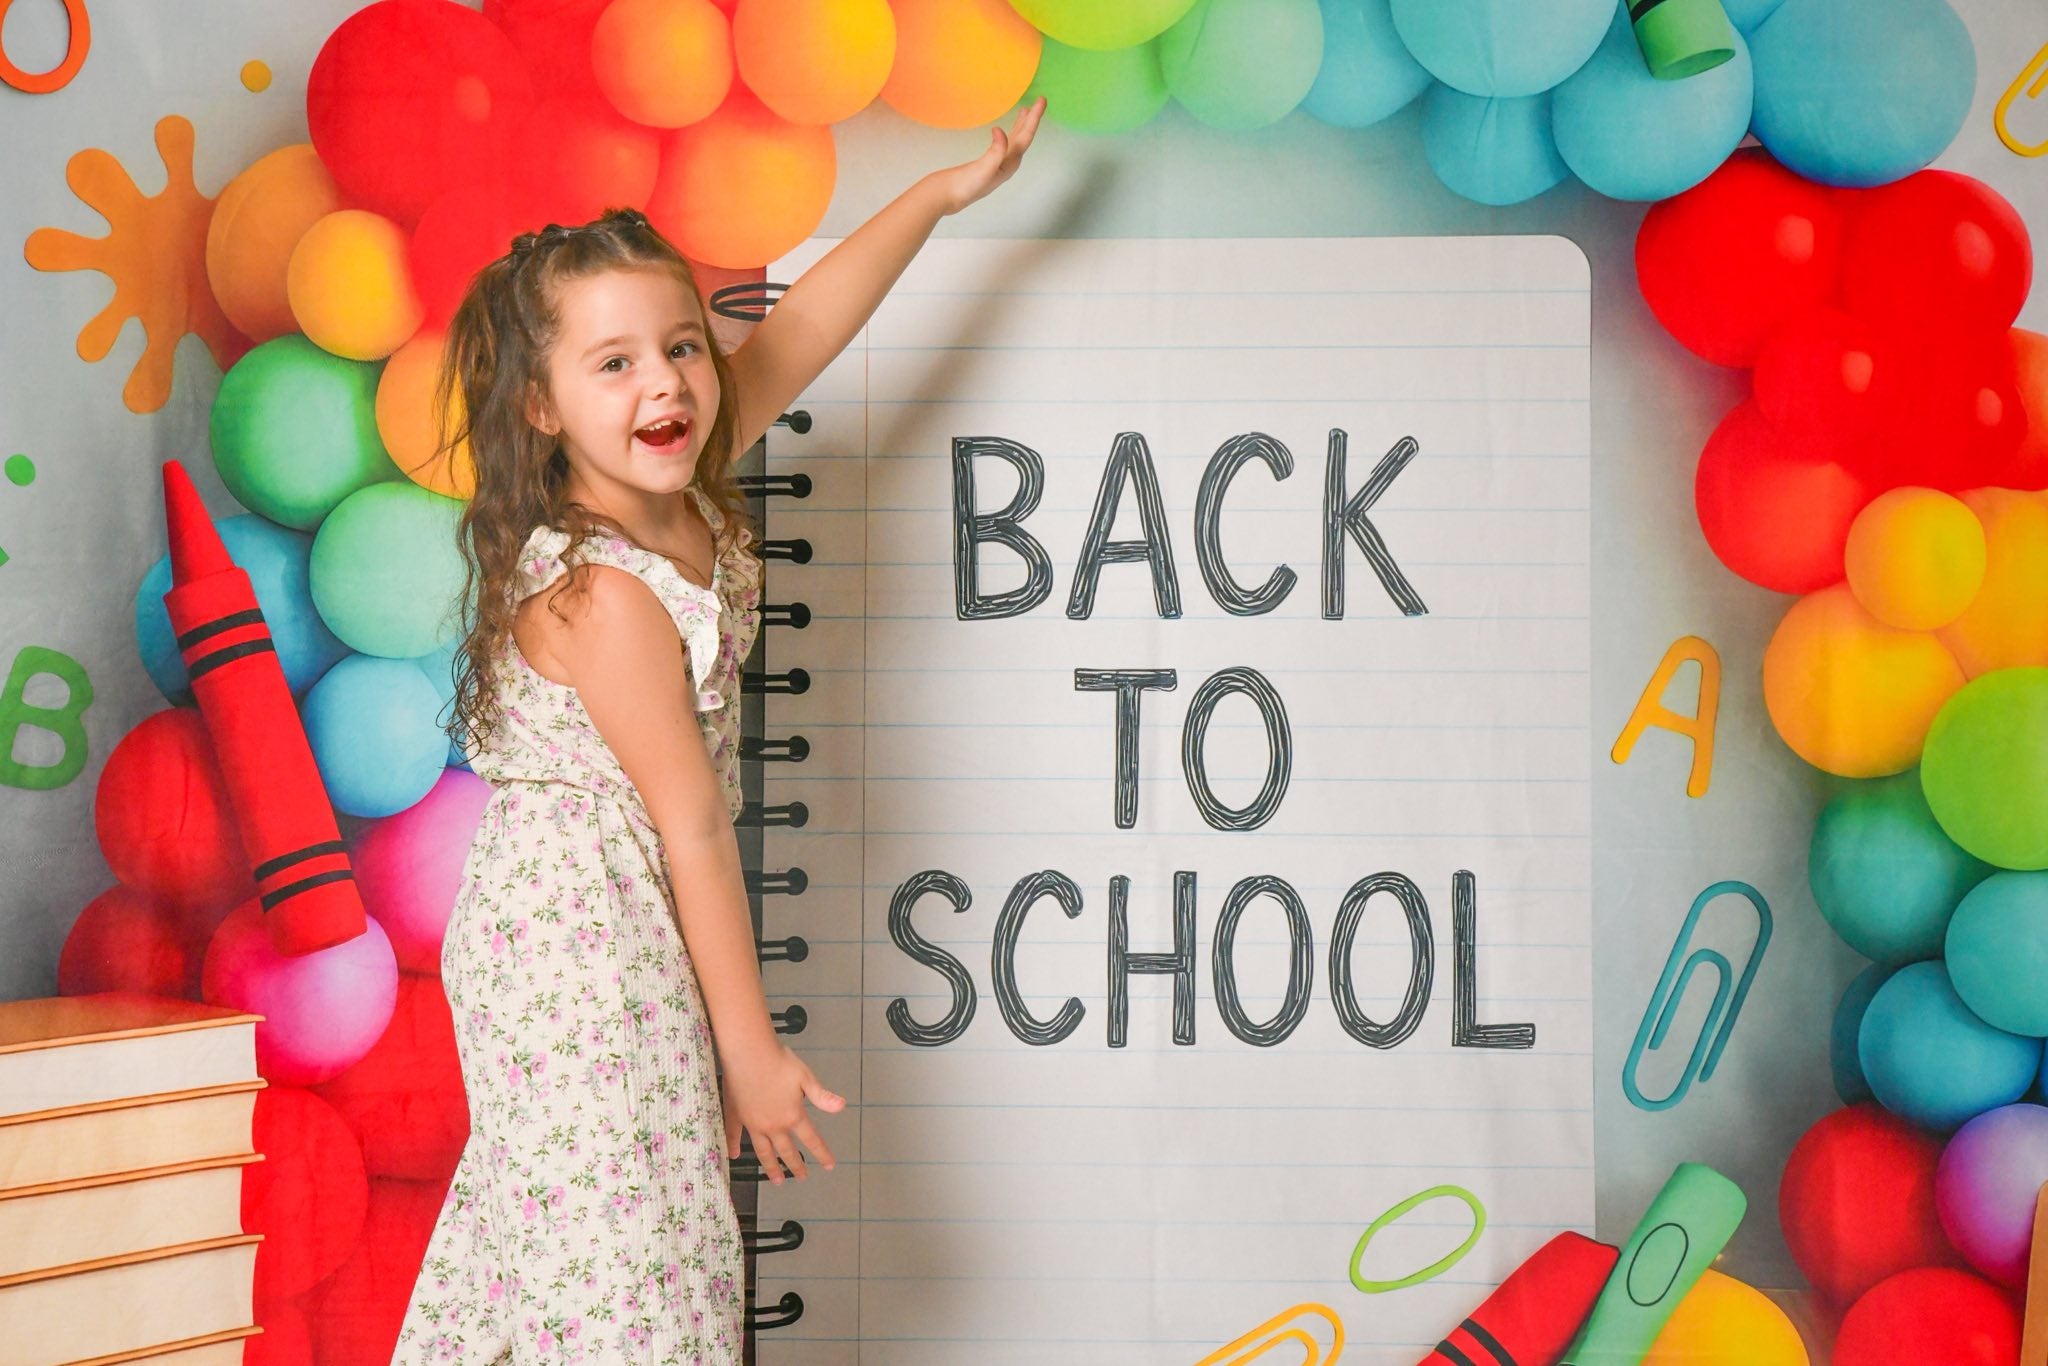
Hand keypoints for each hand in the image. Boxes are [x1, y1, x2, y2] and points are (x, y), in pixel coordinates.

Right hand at [720, 1042, 843, 1181]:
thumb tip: (842, 1107)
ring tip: (777, 1180)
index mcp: (792, 1116)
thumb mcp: (806, 1078)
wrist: (749, 1052)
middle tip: (802, 1177)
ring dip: (771, 1166)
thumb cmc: (780, 1062)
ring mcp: (752, 1123)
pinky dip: (734, 1146)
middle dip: (796, 1166)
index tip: (830, 1166)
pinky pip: (734, 1135)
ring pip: (763, 1151)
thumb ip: (822, 1097)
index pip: (811, 1140)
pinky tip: (734, 1156)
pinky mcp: (735, 1115)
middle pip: (786, 1151)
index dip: (822, 1154)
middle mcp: (773, 1125)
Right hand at [924, 96, 1046, 215]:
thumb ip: (995, 151)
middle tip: (1040, 100)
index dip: (1035, 118)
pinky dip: (1007, 133)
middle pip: (1024, 137)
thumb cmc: (966, 185)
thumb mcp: (983, 168)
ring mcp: (997, 164)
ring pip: (1014, 140)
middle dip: (1032, 119)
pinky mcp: (987, 164)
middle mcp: (1007, 164)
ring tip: (1024, 111)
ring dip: (1020, 125)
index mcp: (1009, 163)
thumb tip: (1000, 130)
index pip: (1026, 136)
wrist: (947, 196)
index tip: (1042, 100)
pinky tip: (1001, 130)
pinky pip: (1003, 144)